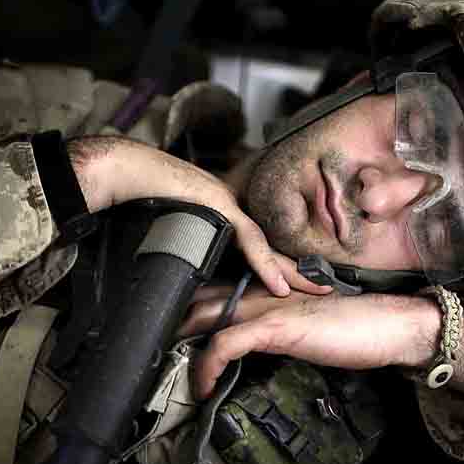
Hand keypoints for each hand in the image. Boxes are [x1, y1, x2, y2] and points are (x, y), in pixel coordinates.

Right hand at [67, 137, 328, 296]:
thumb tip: (197, 287)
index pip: (263, 251)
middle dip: (302, 272)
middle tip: (329, 291)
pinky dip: (263, 265)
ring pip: (269, 247)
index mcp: (226, 223)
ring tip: (317, 290)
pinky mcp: (221, 205)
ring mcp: (229, 208)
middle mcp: (234, 214)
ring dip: (294, 272)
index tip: (304, 287)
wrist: (133, 173)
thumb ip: (195, 256)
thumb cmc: (150, 200)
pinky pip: (248, 240)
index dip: (283, 270)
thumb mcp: (178, 235)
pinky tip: (278, 285)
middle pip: (275, 249)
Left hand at [179, 285, 443, 398]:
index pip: (218, 291)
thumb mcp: (305, 330)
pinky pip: (227, 342)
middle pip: (202, 296)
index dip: (191, 309)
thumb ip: (277, 332)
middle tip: (152, 348)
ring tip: (164, 367)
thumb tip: (253, 354)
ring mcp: (268, 306)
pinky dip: (208, 364)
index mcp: (270, 290)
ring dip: (181, 340)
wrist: (388, 325)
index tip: (172, 334)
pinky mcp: (276, 326)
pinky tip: (203, 386)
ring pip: (207, 314)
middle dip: (174, 320)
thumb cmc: (353, 330)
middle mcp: (264, 291)